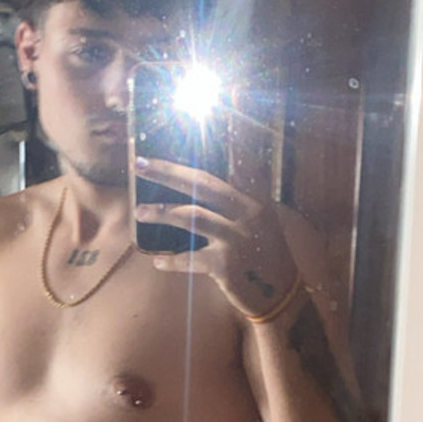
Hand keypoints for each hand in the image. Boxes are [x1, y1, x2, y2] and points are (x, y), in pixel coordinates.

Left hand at [133, 155, 298, 317]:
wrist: (283, 293)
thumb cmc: (265, 253)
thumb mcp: (262, 219)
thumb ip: (240, 197)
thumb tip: (208, 178)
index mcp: (255, 198)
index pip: (230, 165)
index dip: (207, 148)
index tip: (184, 128)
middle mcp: (247, 213)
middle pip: (201, 184)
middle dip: (167, 172)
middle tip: (139, 164)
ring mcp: (236, 239)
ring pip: (191, 217)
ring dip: (162, 213)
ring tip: (141, 212)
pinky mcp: (226, 266)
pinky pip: (189, 259)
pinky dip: (171, 261)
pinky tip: (157, 262)